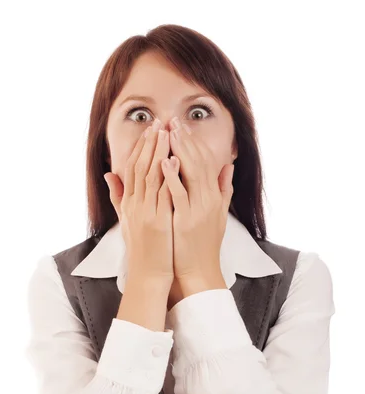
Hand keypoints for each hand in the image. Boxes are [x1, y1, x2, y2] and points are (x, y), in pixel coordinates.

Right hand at [104, 119, 173, 284]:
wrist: (147, 275)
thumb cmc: (142, 249)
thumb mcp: (126, 220)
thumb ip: (118, 196)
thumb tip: (109, 174)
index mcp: (128, 203)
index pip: (131, 168)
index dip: (140, 147)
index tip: (149, 130)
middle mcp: (134, 205)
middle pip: (139, 167)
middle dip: (149, 143)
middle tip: (158, 123)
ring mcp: (145, 212)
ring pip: (150, 176)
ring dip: (158, 152)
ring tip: (166, 133)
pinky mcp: (157, 222)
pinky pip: (162, 194)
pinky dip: (167, 176)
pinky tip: (173, 160)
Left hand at [161, 118, 234, 285]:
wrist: (200, 272)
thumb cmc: (204, 245)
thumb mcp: (218, 215)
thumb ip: (223, 189)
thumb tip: (228, 166)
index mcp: (214, 197)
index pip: (205, 162)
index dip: (193, 143)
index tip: (181, 127)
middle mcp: (209, 200)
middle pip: (199, 162)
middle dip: (185, 140)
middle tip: (172, 120)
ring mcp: (199, 210)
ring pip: (191, 173)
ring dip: (179, 151)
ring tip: (168, 132)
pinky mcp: (187, 220)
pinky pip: (180, 194)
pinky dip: (173, 176)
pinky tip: (165, 161)